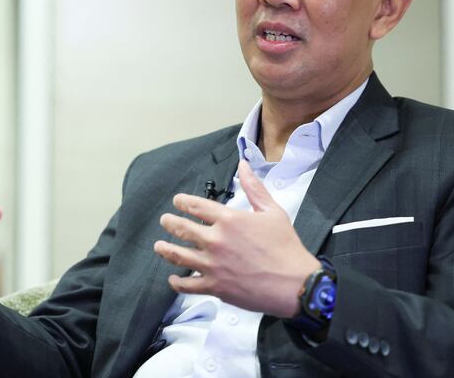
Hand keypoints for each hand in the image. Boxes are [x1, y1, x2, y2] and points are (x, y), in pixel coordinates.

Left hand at [154, 160, 319, 317]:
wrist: (295, 284)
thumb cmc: (286, 247)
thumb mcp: (273, 211)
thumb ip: (254, 188)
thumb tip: (243, 166)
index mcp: (229, 219)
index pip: (196, 206)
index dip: (183, 202)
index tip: (177, 201)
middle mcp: (216, 240)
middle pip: (182, 229)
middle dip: (170, 223)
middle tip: (165, 221)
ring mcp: (212, 265)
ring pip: (178, 255)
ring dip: (165, 249)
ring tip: (159, 246)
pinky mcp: (215, 287)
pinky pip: (187, 284)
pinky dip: (177, 282)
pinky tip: (174, 278)